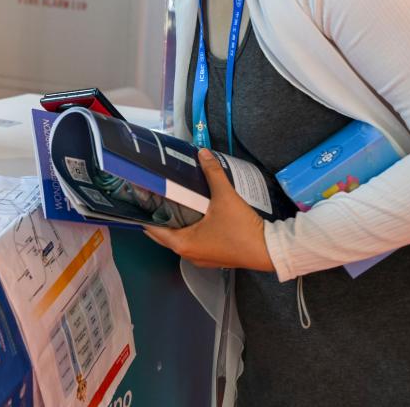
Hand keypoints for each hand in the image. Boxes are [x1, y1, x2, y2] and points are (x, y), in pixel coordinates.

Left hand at [143, 149, 273, 270]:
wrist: (269, 250)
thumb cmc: (241, 227)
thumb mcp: (225, 197)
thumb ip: (213, 173)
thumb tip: (203, 152)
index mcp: (183, 244)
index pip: (153, 230)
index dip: (145, 215)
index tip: (140, 200)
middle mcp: (187, 254)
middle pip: (164, 236)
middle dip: (158, 218)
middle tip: (152, 197)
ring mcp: (200, 258)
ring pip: (178, 240)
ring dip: (173, 225)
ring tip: (169, 203)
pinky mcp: (212, 258)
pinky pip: (192, 243)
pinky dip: (187, 231)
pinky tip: (190, 216)